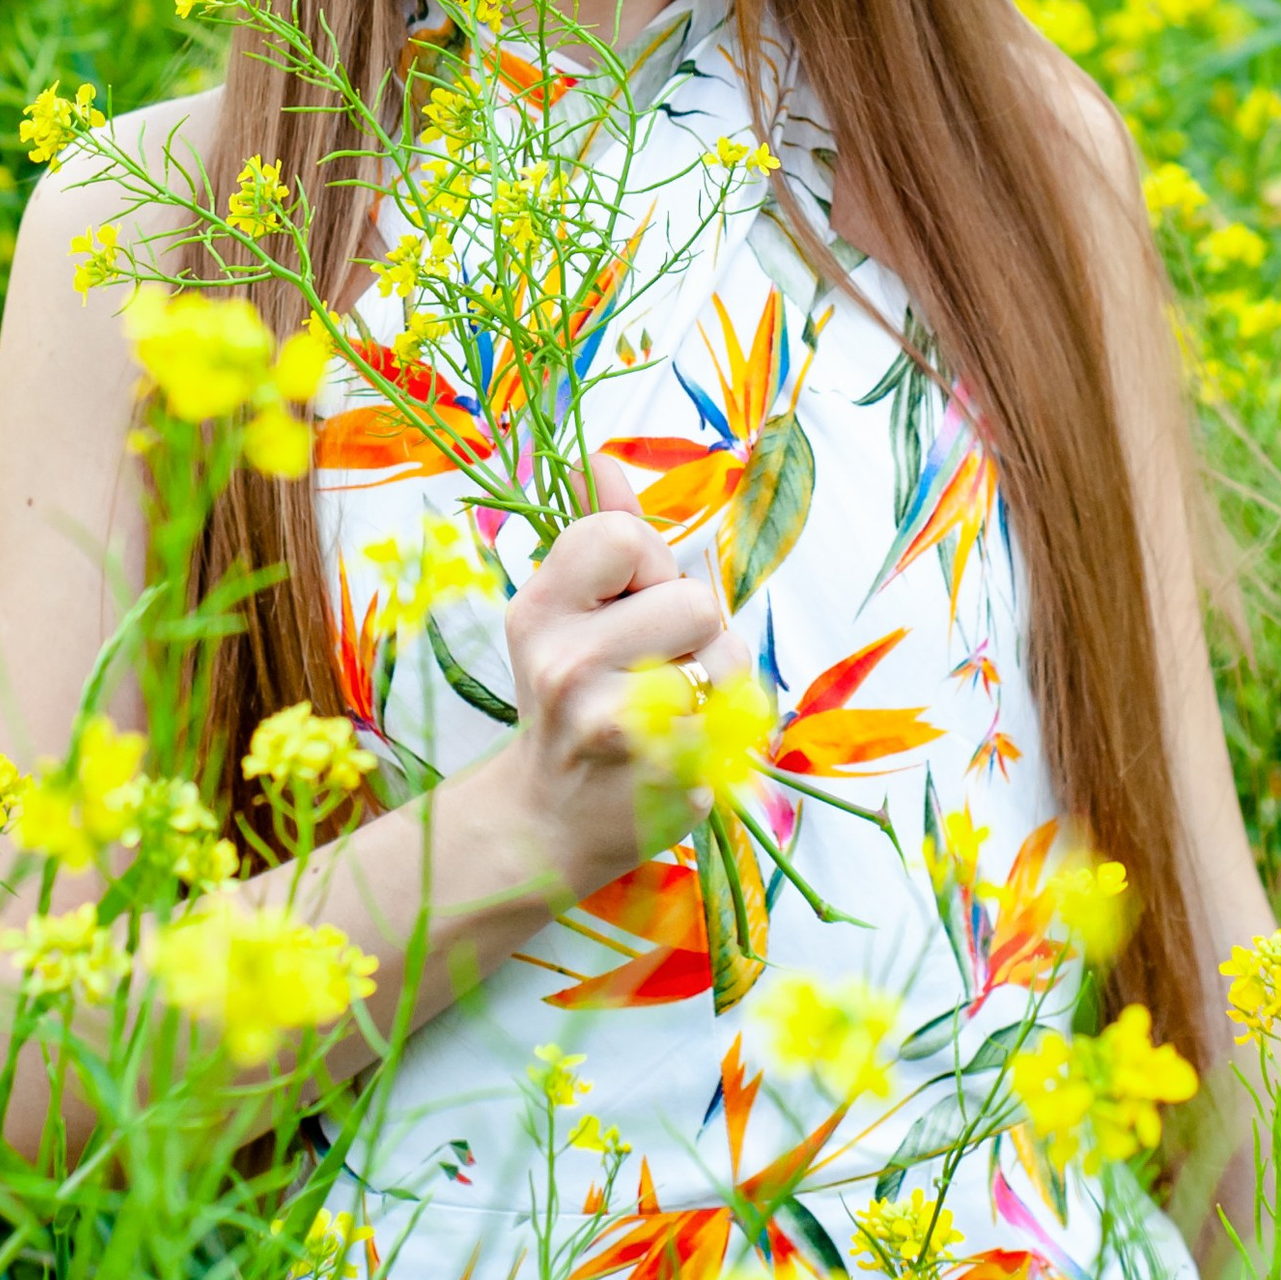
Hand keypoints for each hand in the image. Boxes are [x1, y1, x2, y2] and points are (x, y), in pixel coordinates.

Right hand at [468, 455, 740, 906]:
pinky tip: (681, 750)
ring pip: (726, 660)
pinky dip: (725, 732)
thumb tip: (600, 459)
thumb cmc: (570, 699)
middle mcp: (566, 665)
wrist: (546, 821)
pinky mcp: (664, 777)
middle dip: (692, 630)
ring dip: (716, 681)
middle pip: (694, 599)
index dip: (650, 565)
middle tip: (652, 666)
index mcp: (539, 611)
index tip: (630, 604)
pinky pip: (740, 719)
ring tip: (671, 710)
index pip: (625, 535)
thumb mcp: (565, 614)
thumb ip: (594, 533)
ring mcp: (614, 726)